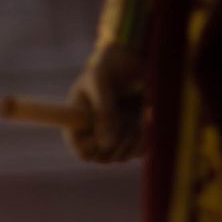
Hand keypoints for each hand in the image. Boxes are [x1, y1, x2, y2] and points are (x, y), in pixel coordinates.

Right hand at [65, 44, 145, 163]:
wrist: (129, 65)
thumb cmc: (108, 69)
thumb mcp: (101, 82)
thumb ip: (103, 111)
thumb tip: (107, 144)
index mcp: (75, 125)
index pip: (82, 152)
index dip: (98, 146)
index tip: (113, 126)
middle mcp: (90, 138)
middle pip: (104, 156)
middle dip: (121, 137)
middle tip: (129, 115)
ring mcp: (110, 142)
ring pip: (122, 156)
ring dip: (134, 135)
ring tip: (139, 112)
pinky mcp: (128, 141)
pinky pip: (137, 152)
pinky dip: (146, 137)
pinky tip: (146, 116)